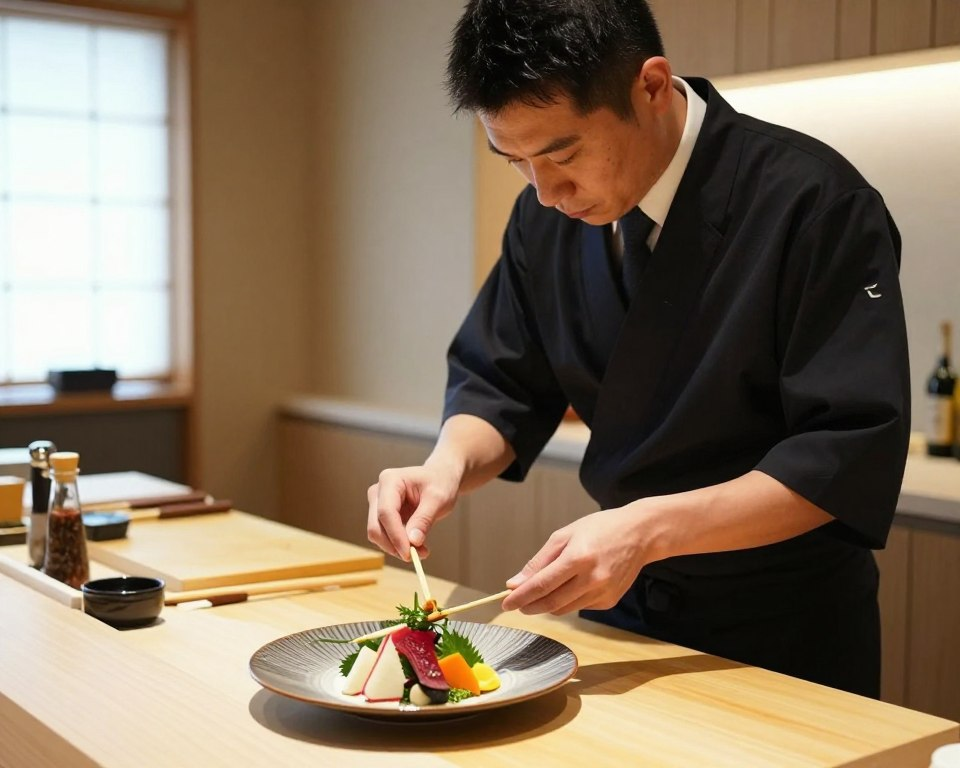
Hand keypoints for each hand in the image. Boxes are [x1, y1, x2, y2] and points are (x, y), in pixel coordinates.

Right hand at [367, 463, 459, 560]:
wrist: (441, 478)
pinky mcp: (382, 516)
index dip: (395, 535)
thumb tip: (413, 541)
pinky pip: (384, 536)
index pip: (385, 512)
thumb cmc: (440, 483)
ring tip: (422, 550)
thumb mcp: (438, 499)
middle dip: (394, 545)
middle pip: (376, 526)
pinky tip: (417, 546)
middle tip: (417, 556)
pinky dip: (398, 545)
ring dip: (396, 548)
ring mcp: (377, 504)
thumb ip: (424, 519)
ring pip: (377, 534)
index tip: (409, 553)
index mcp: (390, 480)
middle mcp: (378, 492)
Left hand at [501, 505, 652, 614]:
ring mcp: (603, 592)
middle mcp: (592, 578)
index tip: (505, 603)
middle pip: (551, 602)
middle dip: (529, 606)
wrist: (639, 534)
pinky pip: (580, 607)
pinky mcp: (610, 601)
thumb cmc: (600, 529)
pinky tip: (570, 587)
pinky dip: (568, 601)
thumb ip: (539, 561)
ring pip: (564, 609)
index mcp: (578, 557)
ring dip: (546, 605)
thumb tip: (516, 583)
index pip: (541, 585)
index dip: (520, 597)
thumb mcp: (564, 535)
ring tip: (539, 595)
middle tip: (516, 604)